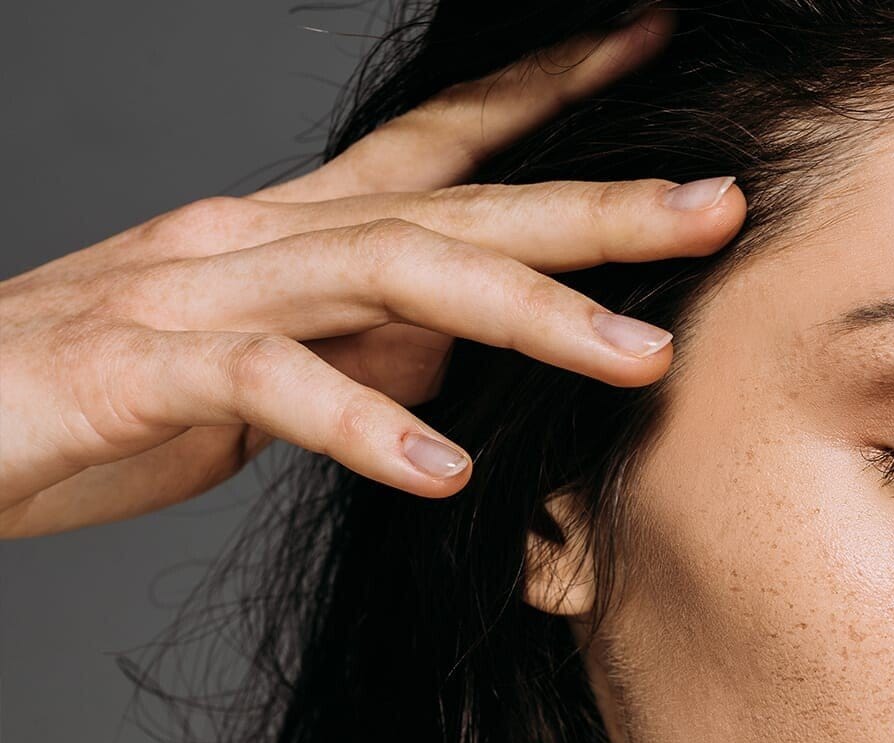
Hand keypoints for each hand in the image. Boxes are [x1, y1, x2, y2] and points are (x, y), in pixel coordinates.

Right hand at [0, 5, 742, 538]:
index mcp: (290, 230)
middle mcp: (255, 235)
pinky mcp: (139, 367)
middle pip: (452, 203)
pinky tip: (442, 465)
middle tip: (718, 207)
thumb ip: (367, 349)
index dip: (546, 96)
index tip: (649, 51)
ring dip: (523, 312)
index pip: (439, 144)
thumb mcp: (266, 375)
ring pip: (384, 274)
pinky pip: (266, 386)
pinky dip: (358, 422)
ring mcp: (197, 290)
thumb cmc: (100, 397)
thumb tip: (470, 348)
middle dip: (594, 205)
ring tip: (637, 357)